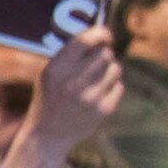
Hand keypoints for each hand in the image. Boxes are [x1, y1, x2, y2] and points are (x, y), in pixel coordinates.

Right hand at [6, 33, 122, 167]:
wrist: (48, 134)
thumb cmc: (50, 97)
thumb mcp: (50, 73)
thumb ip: (71, 55)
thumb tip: (103, 35)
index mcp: (57, 69)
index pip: (86, 40)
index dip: (100, 33)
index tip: (105, 34)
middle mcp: (74, 82)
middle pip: (105, 54)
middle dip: (104, 54)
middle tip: (98, 60)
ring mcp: (90, 97)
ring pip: (115, 69)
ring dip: (109, 70)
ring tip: (97, 78)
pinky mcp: (103, 110)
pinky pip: (118, 87)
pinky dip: (111, 87)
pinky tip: (98, 94)